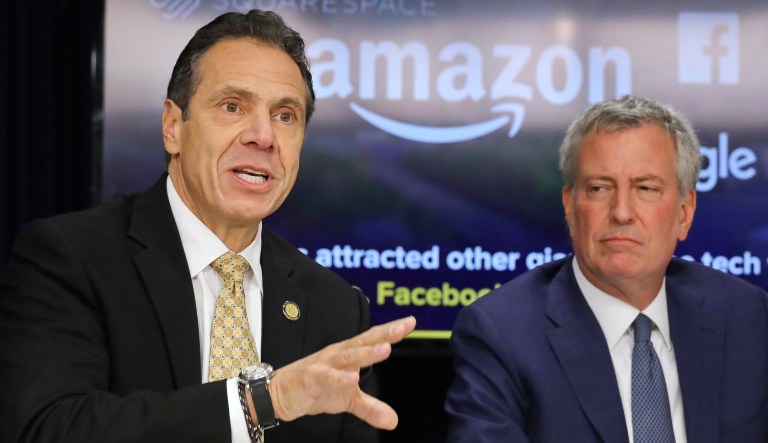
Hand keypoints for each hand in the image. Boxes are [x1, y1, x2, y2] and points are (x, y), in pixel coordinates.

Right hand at [268, 316, 415, 429]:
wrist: (280, 394)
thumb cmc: (316, 388)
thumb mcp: (348, 400)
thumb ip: (371, 408)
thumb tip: (394, 421)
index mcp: (348, 354)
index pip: (373, 340)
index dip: (391, 331)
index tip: (411, 321)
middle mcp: (338, 354)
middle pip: (364, 341)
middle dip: (384, 333)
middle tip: (403, 326)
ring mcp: (324, 364)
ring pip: (348, 355)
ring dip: (367, 352)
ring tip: (386, 349)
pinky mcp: (311, 377)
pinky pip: (327, 377)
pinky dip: (340, 377)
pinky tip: (352, 378)